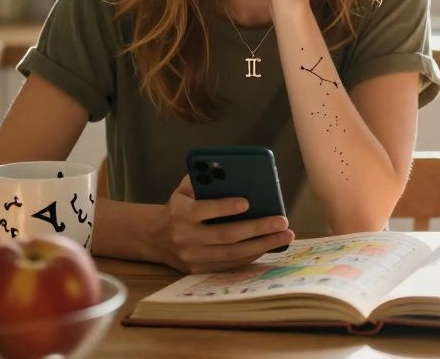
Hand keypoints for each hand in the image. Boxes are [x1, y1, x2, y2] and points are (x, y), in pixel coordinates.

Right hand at [152, 175, 294, 273]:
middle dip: (257, 228)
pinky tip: (269, 245)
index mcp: (180, 214)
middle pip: (226, 235)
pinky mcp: (198, 270)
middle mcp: (185, 237)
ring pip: (232, 253)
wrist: (155, 237)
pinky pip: (230, 265)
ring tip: (285, 235)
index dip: (225, 207)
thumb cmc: (180, 206)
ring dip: (262, 245)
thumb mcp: (183, 190)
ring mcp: (192, 257)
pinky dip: (252, 256)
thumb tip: (227, 169)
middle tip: (283, 221)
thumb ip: (202, 178)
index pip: (203, 210)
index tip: (248, 202)